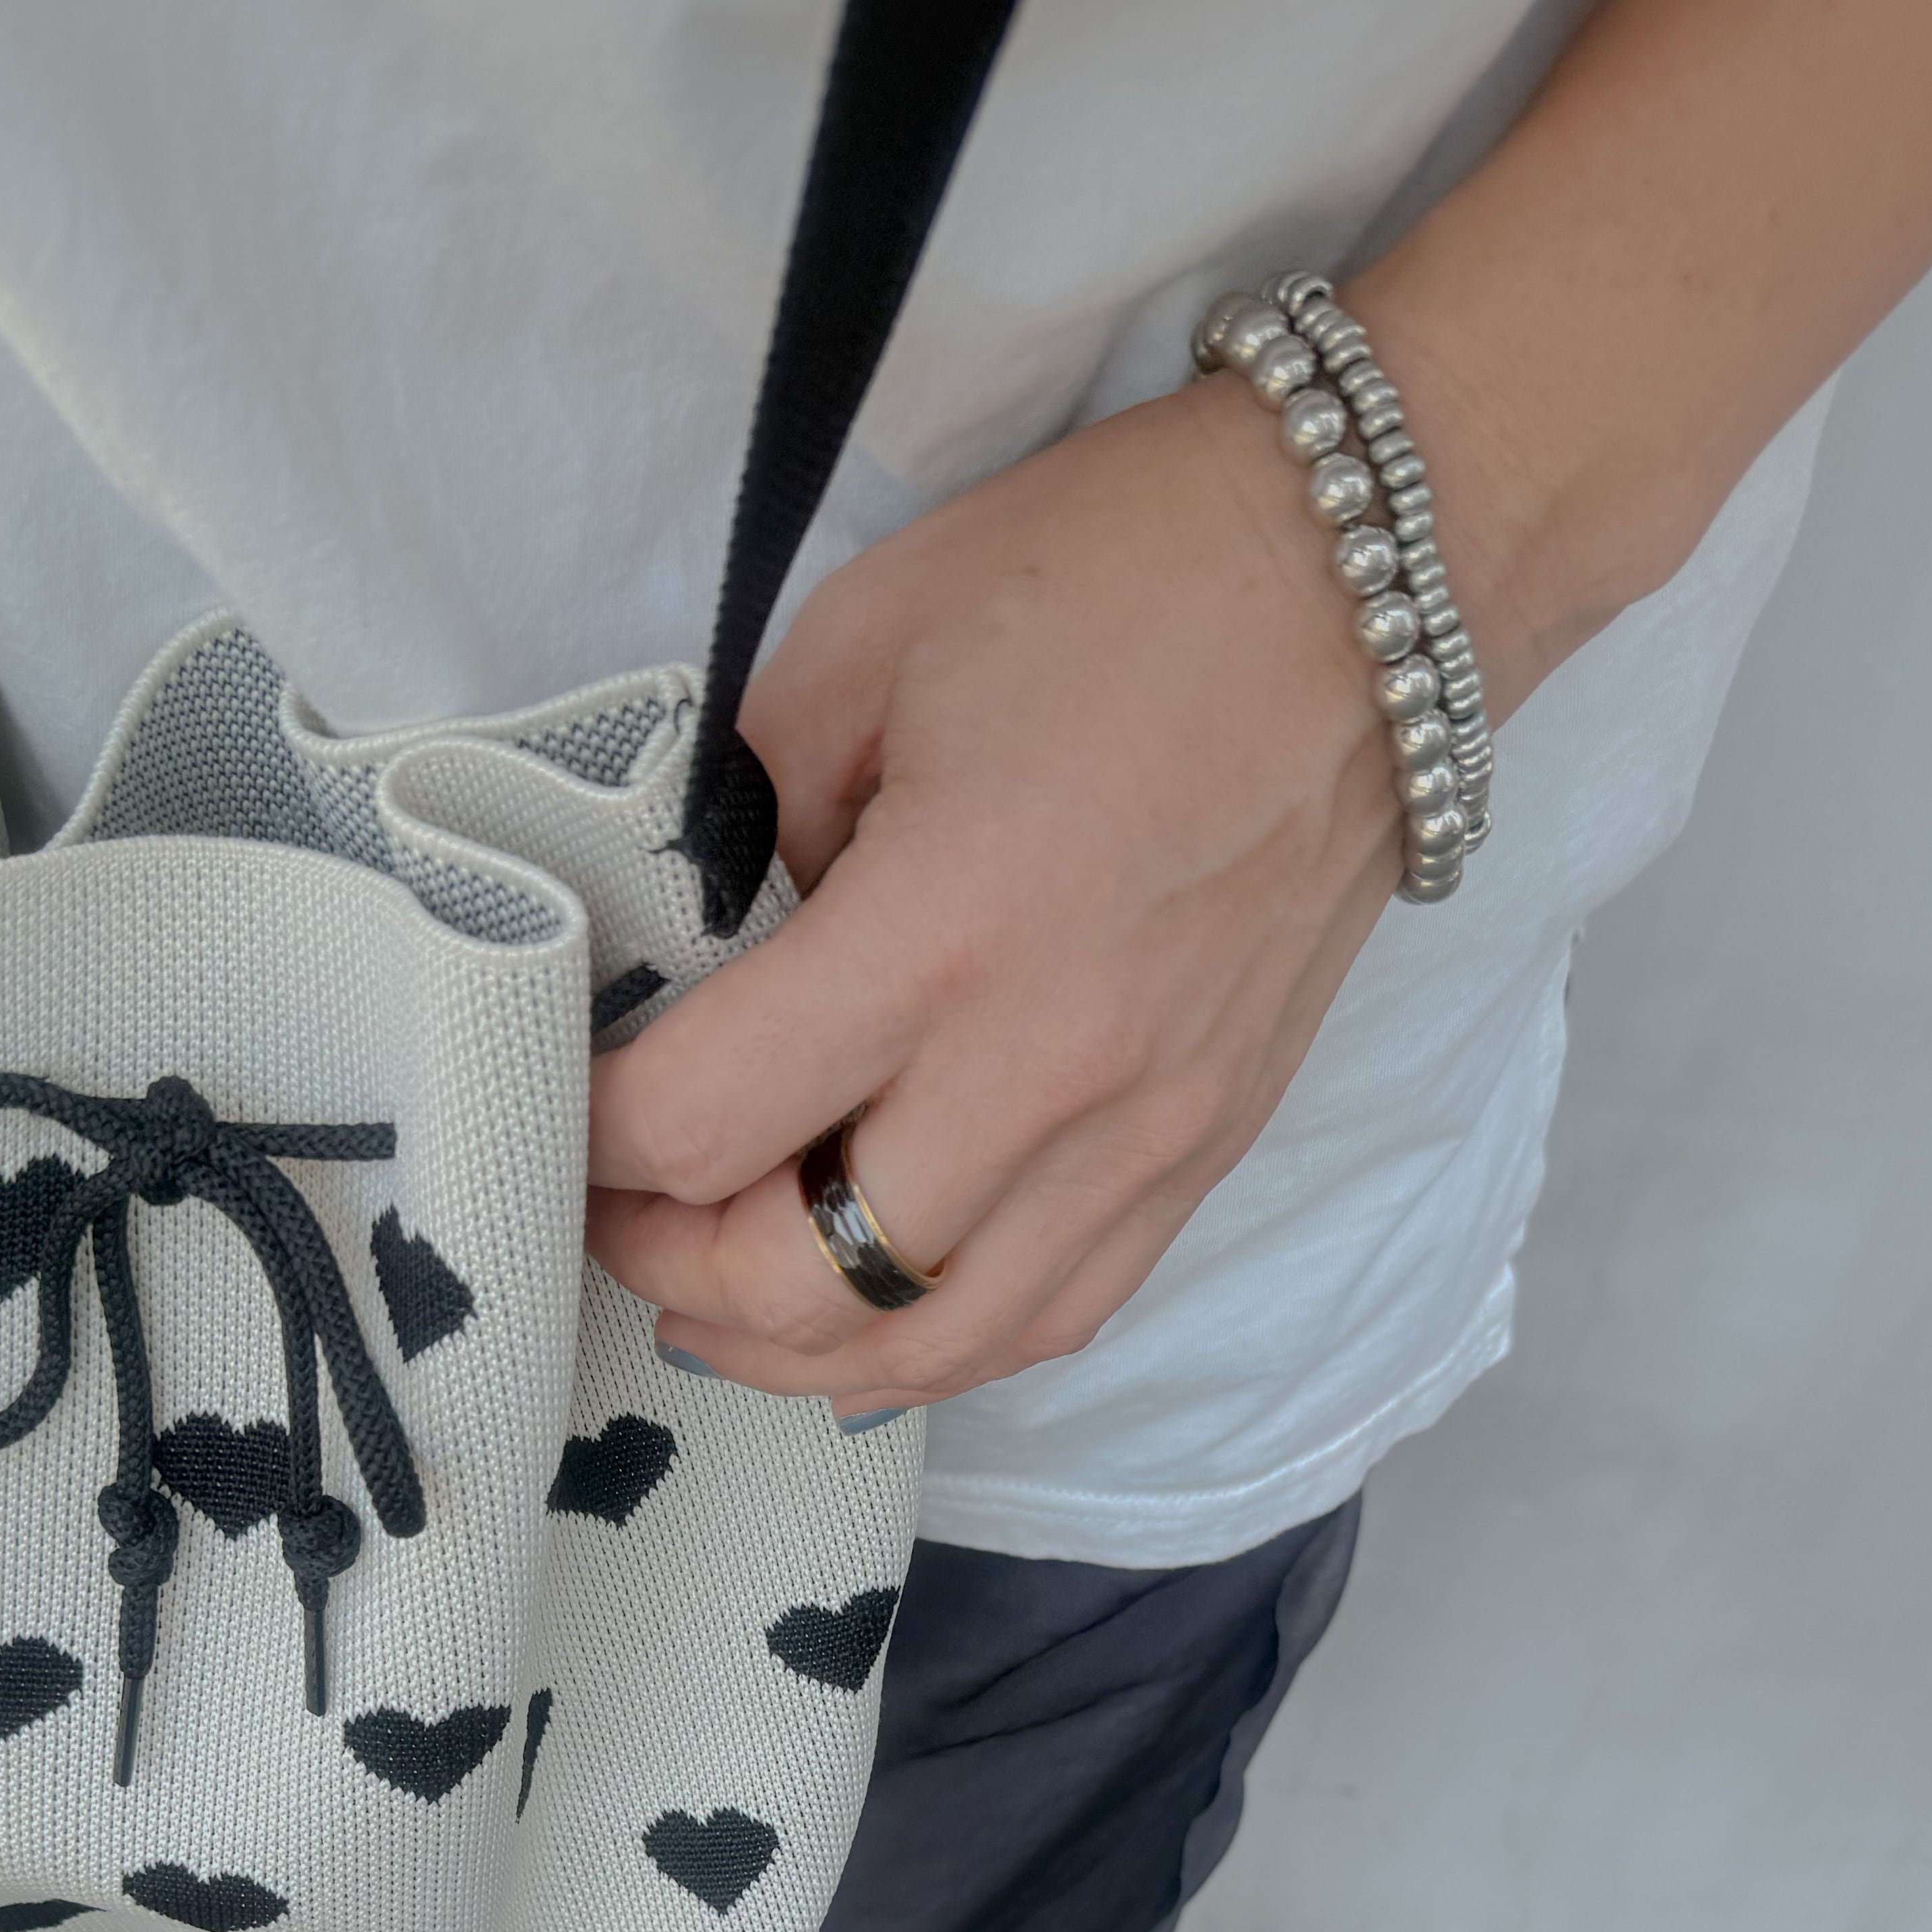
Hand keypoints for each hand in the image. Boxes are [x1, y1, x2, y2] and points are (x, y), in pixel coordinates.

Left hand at [583, 373, 1428, 1416]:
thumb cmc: (1120, 582)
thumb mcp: (859, 646)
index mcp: (944, 928)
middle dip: (670, 1267)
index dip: (596, 1138)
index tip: (564, 1105)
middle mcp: (1048, 1066)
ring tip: (712, 1311)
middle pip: (803, 1279)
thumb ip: (749, 820)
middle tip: (615, 1211)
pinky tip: (864, 1329)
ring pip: (933, 1341)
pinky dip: (939, 1347)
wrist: (1367, 589)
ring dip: (793, 1350)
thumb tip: (700, 958)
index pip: (705, 1122)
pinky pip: (1055, 1314)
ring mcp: (1143, 1129)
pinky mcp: (1204, 1146)